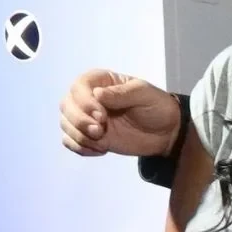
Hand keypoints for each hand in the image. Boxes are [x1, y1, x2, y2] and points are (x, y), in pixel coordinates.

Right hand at [59, 69, 179, 157]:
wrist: (166, 132)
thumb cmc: (157, 106)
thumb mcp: (144, 95)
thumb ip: (121, 93)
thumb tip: (97, 94)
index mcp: (101, 81)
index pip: (78, 87)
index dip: (84, 102)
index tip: (101, 116)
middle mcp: (88, 97)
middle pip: (66, 105)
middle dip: (79, 121)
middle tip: (100, 131)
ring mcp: (86, 117)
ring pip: (65, 124)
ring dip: (79, 136)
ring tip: (102, 142)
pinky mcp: (88, 136)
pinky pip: (69, 141)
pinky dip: (80, 147)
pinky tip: (100, 150)